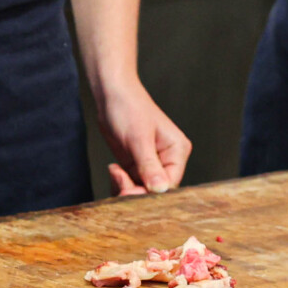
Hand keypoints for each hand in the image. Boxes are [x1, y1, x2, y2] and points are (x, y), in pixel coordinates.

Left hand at [93, 79, 191, 195]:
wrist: (110, 94)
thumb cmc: (128, 108)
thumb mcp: (138, 138)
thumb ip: (149, 165)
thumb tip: (161, 190)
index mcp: (177, 151)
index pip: (170, 184)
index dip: (150, 193)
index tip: (130, 193)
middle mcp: (167, 160)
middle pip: (155, 191)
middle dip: (135, 190)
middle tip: (118, 179)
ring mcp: (150, 164)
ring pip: (141, 190)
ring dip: (125, 187)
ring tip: (114, 171)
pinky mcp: (135, 165)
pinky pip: (131, 184)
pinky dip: (120, 183)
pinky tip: (113, 169)